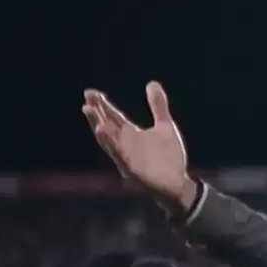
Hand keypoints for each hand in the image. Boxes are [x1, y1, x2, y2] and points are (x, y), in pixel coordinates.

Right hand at [81, 82, 196, 210]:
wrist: (178, 183)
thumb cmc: (169, 157)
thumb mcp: (165, 127)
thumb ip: (158, 106)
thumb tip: (152, 83)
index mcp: (131, 134)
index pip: (114, 117)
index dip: (103, 105)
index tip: (91, 92)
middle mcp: (125, 145)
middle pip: (108, 128)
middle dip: (98, 116)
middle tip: (88, 100)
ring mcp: (128, 159)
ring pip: (112, 146)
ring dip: (104, 135)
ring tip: (96, 121)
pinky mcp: (135, 173)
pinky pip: (124, 162)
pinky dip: (118, 153)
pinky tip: (114, 145)